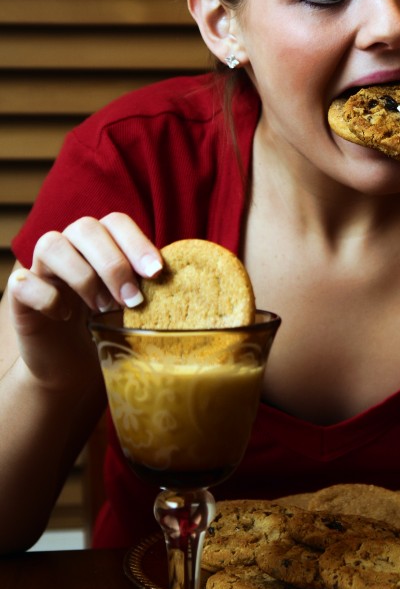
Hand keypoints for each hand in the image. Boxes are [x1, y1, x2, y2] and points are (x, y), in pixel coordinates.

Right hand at [6, 213, 161, 389]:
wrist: (73, 365)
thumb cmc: (109, 328)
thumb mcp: (136, 306)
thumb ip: (153, 288)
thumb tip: (190, 283)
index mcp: (101, 243)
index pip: (116, 222)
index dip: (137, 243)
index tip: (157, 274)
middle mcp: (69, 246)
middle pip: (85, 227)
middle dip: (113, 263)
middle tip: (132, 301)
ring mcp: (41, 268)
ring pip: (52, 244)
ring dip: (83, 276)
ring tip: (101, 309)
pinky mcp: (20, 295)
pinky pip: (24, 281)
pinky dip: (47, 297)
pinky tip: (65, 316)